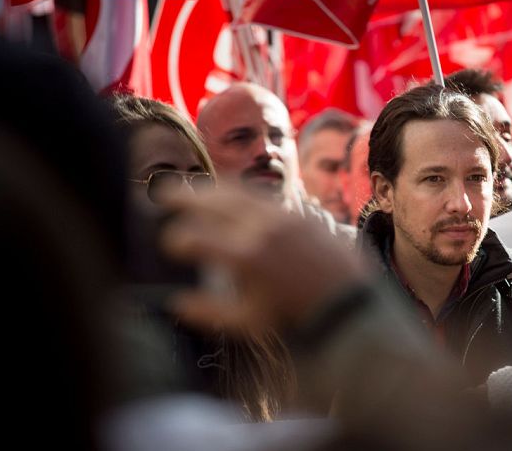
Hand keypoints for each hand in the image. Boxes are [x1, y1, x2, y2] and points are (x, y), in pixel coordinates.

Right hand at [160, 185, 365, 333]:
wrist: (348, 301)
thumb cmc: (295, 316)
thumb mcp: (250, 322)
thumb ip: (209, 313)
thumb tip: (176, 304)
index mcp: (245, 258)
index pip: (197, 239)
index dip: (177, 239)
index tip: (169, 243)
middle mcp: (263, 230)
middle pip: (214, 202)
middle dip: (185, 196)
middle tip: (164, 192)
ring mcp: (284, 217)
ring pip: (239, 192)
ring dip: (212, 188)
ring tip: (193, 188)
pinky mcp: (300, 214)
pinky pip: (264, 196)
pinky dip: (241, 192)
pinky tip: (231, 194)